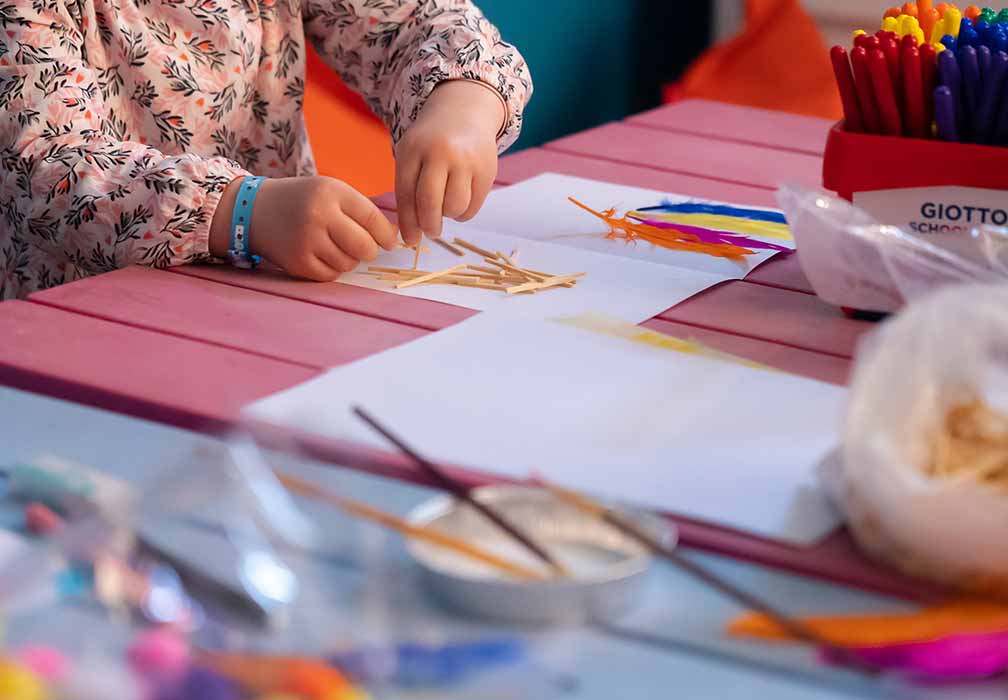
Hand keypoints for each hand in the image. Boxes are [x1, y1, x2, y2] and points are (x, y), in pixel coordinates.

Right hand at [210, 176, 396, 280]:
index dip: (387, 234)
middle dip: (370, 251)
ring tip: (335, 246)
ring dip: (349, 259)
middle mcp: (318, 215)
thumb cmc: (302, 201)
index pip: (373, 218)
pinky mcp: (298, 263)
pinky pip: (332, 275)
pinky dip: (333, 268)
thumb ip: (360, 210)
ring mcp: (306, 241)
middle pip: (365, 247)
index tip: (389, 241)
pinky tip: (322, 255)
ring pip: (349, 263)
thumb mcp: (330, 191)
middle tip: (365, 248)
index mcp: (331, 192)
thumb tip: (395, 236)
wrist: (254, 211)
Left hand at [395, 80, 504, 244]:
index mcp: (414, 149)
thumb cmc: (431, 143)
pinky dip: (464, 212)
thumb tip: (411, 235)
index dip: (407, 222)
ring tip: (446, 206)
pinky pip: (473, 206)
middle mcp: (440, 152)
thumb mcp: (412, 155)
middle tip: (431, 232)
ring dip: (449, 216)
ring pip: (455, 207)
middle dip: (429, 225)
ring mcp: (466, 159)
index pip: (406, 193)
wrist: (464, 112)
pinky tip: (460, 200)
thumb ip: (408, 189)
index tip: (410, 239)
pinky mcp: (487, 168)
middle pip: (430, 203)